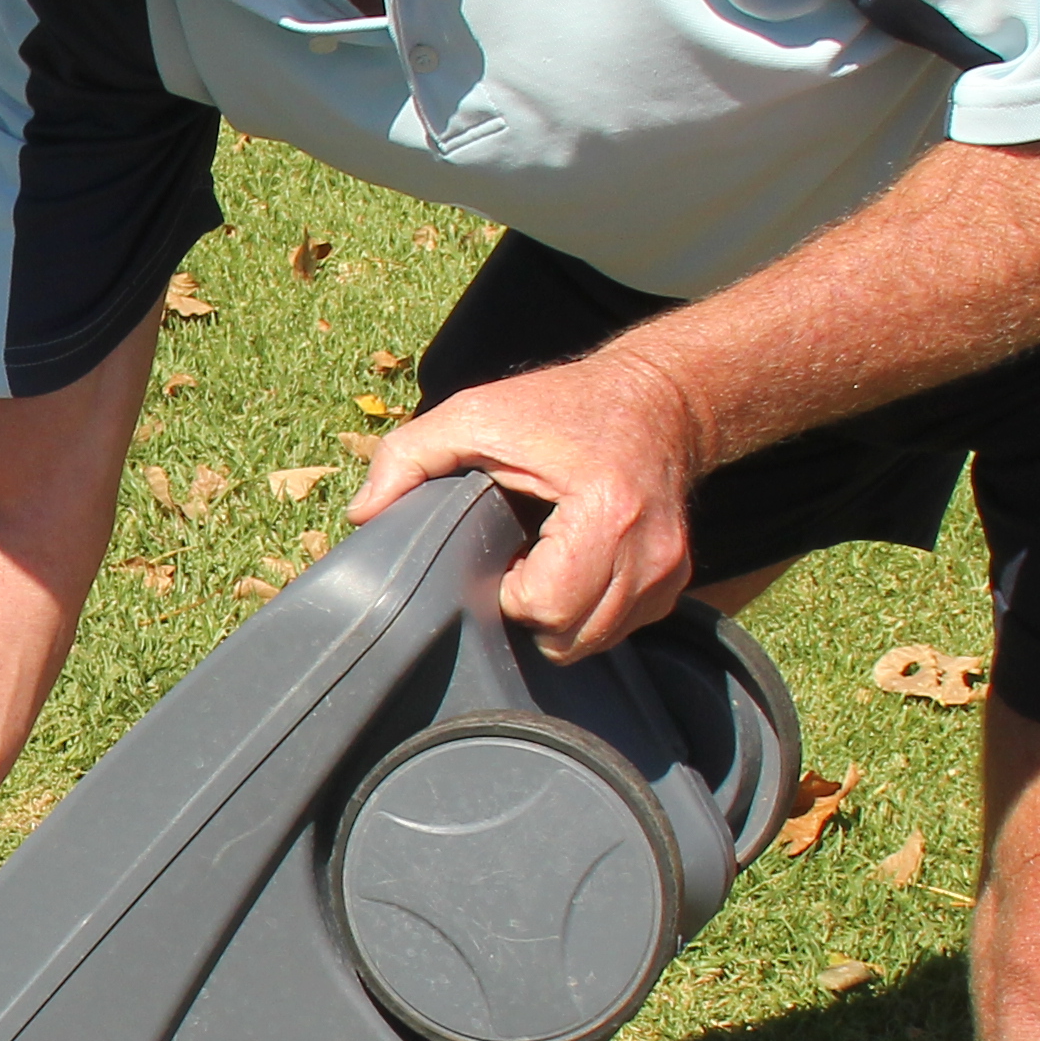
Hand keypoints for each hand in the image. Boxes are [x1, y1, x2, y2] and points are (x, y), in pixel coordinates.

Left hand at [346, 345, 711, 659]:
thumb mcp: (475, 413)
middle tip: (517, 563)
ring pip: (597, 642)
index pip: (545, 607)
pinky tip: (574, 568)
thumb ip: (408, 457)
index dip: (507, 592)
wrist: (654, 398)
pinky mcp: (677, 578)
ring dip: (560, 618)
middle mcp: (648, 550)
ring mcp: (668, 569)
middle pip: (571, 638)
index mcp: (603, 511)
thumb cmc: (560, 407)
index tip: (499, 553)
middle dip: (531, 614)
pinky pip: (623, 628)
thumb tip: (362, 516)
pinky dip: (591, 612)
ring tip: (544, 565)